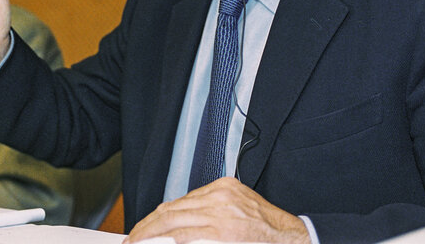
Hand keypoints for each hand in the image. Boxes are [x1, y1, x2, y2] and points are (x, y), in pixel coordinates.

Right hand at [125, 177, 309, 243]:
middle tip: (131, 240)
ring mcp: (223, 192)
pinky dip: (177, 208)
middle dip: (146, 229)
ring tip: (142, 231)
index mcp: (222, 230)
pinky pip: (193, 195)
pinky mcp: (226, 185)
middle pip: (169, 215)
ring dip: (157, 218)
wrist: (292, 239)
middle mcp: (221, 206)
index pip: (173, 233)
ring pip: (177, 203)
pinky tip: (166, 218)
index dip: (148, 240)